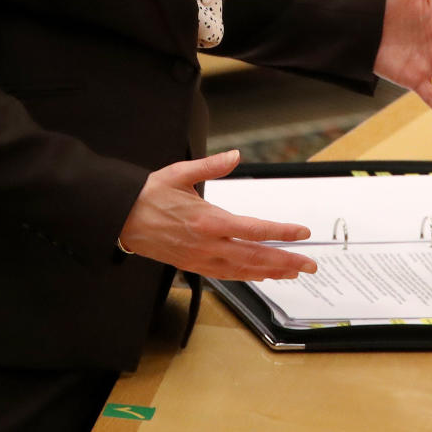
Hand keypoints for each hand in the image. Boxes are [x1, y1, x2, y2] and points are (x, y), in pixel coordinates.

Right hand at [118, 149, 317, 280]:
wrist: (121, 218)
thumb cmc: (149, 194)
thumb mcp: (180, 173)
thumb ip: (211, 165)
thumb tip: (234, 155)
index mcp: (207, 220)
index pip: (253, 230)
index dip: (281, 233)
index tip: (301, 233)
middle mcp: (207, 244)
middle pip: (255, 256)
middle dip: (286, 260)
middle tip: (310, 263)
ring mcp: (200, 259)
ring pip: (244, 271)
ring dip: (271, 272)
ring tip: (293, 272)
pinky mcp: (193, 266)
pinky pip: (226, 275)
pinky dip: (248, 276)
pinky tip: (260, 274)